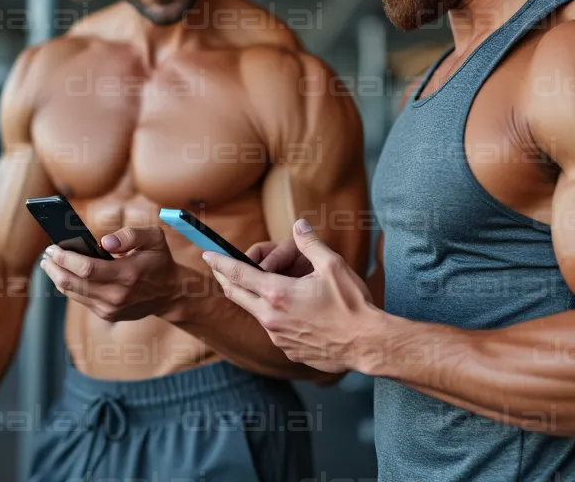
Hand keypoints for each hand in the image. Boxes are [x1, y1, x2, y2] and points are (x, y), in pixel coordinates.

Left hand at [41, 225, 185, 321]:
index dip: (66, 258)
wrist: (169, 293)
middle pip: (73, 283)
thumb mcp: (154, 239)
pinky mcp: (106, 314)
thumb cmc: (159, 261)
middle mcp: (116, 295)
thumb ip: (131, 235)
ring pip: (72, 293)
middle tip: (47, 255)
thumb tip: (105, 242)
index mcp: (128, 274)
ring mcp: (110, 308)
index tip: (53, 247)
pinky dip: (69, 285)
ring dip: (57, 277)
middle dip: (55, 267)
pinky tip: (64, 274)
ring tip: (50, 263)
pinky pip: (80, 299)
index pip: (87, 269)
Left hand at [206, 219, 378, 373]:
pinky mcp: (288, 350)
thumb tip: (299, 225)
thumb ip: (311, 243)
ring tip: (266, 288)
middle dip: (225, 279)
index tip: (207, 254)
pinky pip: (275, 330)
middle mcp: (271, 317)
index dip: (220, 262)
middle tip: (219, 269)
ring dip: (256, 299)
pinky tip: (294, 313)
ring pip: (257, 313)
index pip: (238, 274)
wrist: (367, 345)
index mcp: (278, 293)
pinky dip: (276, 318)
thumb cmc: (352, 306)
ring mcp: (278, 337)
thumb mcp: (333, 266)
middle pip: (237, 295)